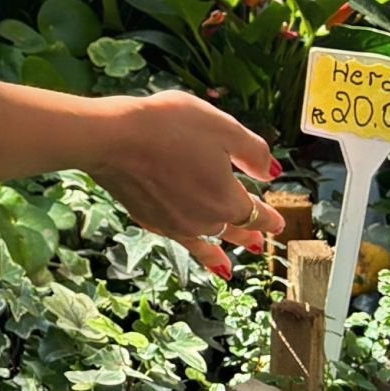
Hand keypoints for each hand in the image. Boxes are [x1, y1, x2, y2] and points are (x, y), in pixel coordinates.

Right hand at [91, 92, 274, 278]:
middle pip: (234, 229)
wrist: (111, 138)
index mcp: (228, 198)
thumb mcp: (222, 127)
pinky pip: (180, 240)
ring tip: (226, 264)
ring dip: (220, 248)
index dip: (269, 218)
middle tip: (257, 244)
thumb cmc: (168, 126)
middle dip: (247, 234)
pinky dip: (191, 250)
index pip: (257, 213)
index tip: (279, 224)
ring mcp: (176, 223)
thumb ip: (253, 152)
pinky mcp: (150, 219)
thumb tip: (271, 173)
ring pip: (207, 237)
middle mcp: (205, 219)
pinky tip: (188, 248)